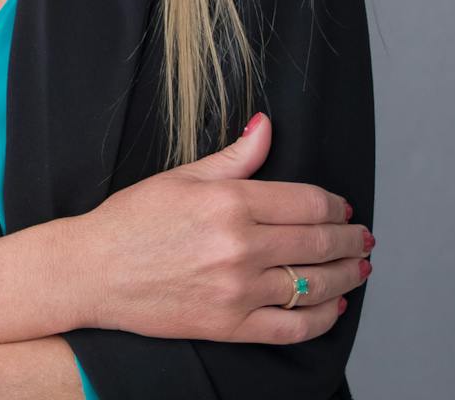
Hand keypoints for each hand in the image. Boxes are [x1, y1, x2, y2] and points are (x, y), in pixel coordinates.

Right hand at [76, 112, 370, 343]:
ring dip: (347, 276)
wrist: (92, 270)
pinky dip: (323, 319)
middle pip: (319, 243)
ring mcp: (237, 289)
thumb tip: (266, 127)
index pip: (307, 202)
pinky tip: (333, 308)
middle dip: (351, 240)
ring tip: (358, 269)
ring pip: (315, 284)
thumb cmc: (130, 222)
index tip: (342, 209)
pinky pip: (295, 327)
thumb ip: (233, 158)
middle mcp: (238, 246)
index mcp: (228, 203)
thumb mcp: (179, 178)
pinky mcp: (231, 325)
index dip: (335, 205)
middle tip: (362, 238)